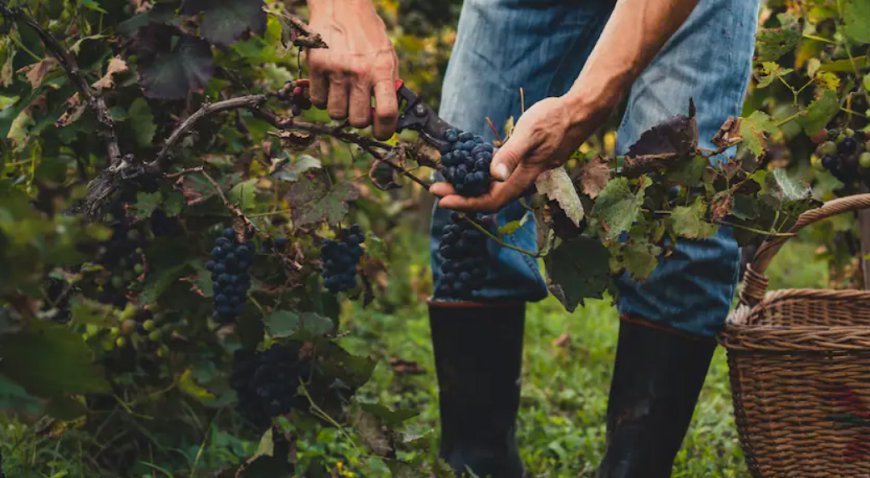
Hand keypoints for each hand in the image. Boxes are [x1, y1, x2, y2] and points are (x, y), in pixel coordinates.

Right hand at [307, 0, 398, 139]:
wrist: (342, 6)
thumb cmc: (367, 34)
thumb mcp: (387, 56)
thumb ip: (389, 85)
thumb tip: (389, 117)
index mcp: (382, 70)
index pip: (388, 113)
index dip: (385, 131)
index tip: (381, 133)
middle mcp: (360, 72)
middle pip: (358, 120)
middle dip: (359, 119)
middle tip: (358, 108)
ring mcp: (336, 70)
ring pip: (336, 114)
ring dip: (339, 109)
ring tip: (343, 92)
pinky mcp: (316, 66)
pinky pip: (317, 101)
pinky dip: (323, 99)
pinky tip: (328, 84)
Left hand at [430, 96, 599, 212]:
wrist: (578, 113)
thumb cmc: (555, 119)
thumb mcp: (530, 132)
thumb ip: (512, 154)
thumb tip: (493, 176)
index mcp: (524, 177)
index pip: (490, 201)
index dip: (465, 204)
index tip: (442, 199)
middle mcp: (523, 181)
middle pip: (488, 199)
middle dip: (461, 197)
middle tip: (435, 189)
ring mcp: (523, 174)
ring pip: (493, 191)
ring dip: (469, 189)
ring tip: (446, 181)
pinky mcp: (523, 165)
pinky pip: (499, 180)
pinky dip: (480, 178)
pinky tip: (468, 168)